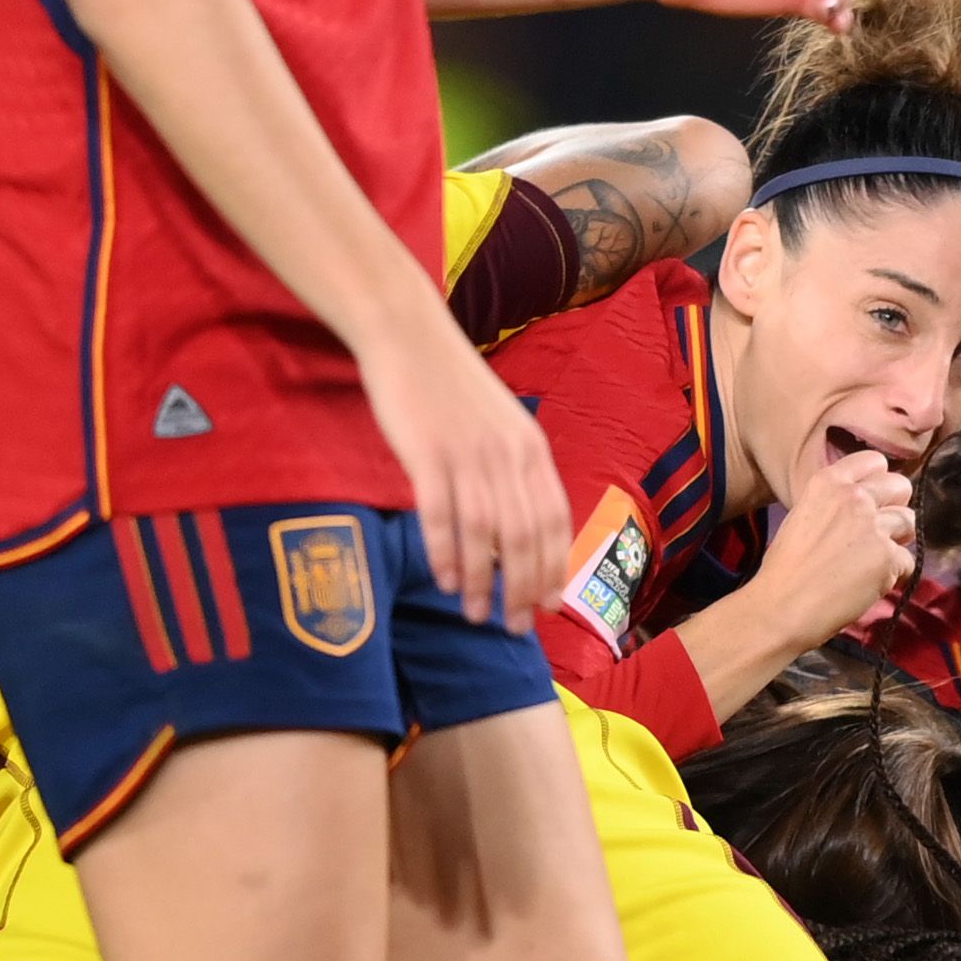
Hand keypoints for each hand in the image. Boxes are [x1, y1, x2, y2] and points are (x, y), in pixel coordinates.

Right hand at [362, 319, 572, 633]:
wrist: (407, 333)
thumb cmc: (448, 383)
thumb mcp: (497, 422)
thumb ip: (510, 468)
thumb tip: (514, 526)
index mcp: (530, 447)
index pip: (553, 519)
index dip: (553, 567)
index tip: (549, 605)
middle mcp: (507, 453)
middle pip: (524, 536)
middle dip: (523, 588)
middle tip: (515, 626)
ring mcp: (468, 452)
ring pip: (485, 533)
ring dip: (483, 581)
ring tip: (476, 615)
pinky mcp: (427, 451)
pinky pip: (441, 513)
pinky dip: (445, 552)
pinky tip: (444, 580)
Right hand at [742, 446, 918, 649]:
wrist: (782, 606)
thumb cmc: (784, 568)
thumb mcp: (804, 514)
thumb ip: (835, 504)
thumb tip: (866, 508)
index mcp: (828, 481)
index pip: (875, 461)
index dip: (878, 482)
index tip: (872, 502)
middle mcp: (855, 496)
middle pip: (900, 487)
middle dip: (895, 507)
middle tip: (878, 532)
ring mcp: (874, 525)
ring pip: (909, 522)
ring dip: (897, 541)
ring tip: (873, 561)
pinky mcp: (888, 557)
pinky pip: (908, 561)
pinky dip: (894, 575)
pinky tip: (870, 584)